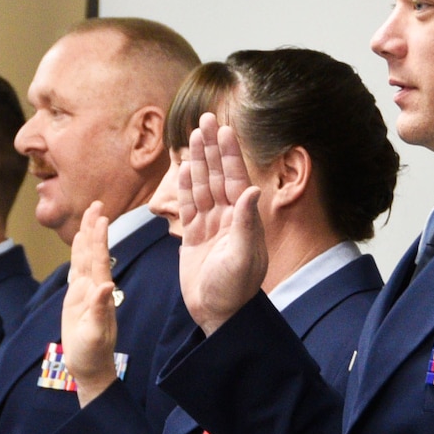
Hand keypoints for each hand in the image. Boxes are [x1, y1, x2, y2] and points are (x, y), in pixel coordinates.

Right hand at [61, 202, 121, 405]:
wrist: (91, 367)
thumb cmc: (93, 353)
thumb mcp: (96, 334)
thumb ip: (100, 309)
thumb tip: (105, 286)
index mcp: (100, 293)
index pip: (99, 259)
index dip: (99, 238)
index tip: (101, 216)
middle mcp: (95, 288)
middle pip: (93, 252)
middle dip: (94, 229)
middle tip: (96, 204)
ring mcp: (86, 292)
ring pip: (85, 259)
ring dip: (87, 237)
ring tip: (90, 216)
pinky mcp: (77, 299)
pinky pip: (77, 271)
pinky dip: (78, 255)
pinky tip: (80, 244)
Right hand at [177, 112, 267, 335]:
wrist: (218, 315)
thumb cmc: (235, 289)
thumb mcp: (243, 257)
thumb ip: (245, 223)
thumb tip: (250, 190)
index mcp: (243, 219)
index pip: (235, 178)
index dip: (228, 153)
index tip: (223, 128)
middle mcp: (228, 218)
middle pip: (217, 175)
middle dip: (211, 147)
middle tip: (204, 118)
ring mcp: (210, 226)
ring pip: (201, 186)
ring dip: (197, 161)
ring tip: (192, 135)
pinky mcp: (193, 238)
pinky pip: (188, 206)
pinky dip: (184, 187)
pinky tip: (183, 168)